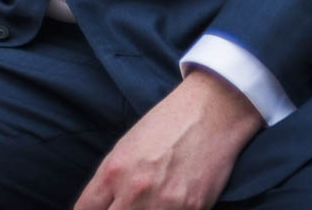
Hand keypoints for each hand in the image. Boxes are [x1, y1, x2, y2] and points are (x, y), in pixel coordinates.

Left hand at [73, 70, 263, 209]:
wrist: (211, 112)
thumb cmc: (165, 126)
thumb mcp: (125, 148)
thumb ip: (109, 182)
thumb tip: (100, 207)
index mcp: (113, 171)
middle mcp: (135, 190)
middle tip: (123, 206)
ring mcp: (165, 203)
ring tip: (145, 204)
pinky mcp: (193, 209)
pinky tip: (168, 206)